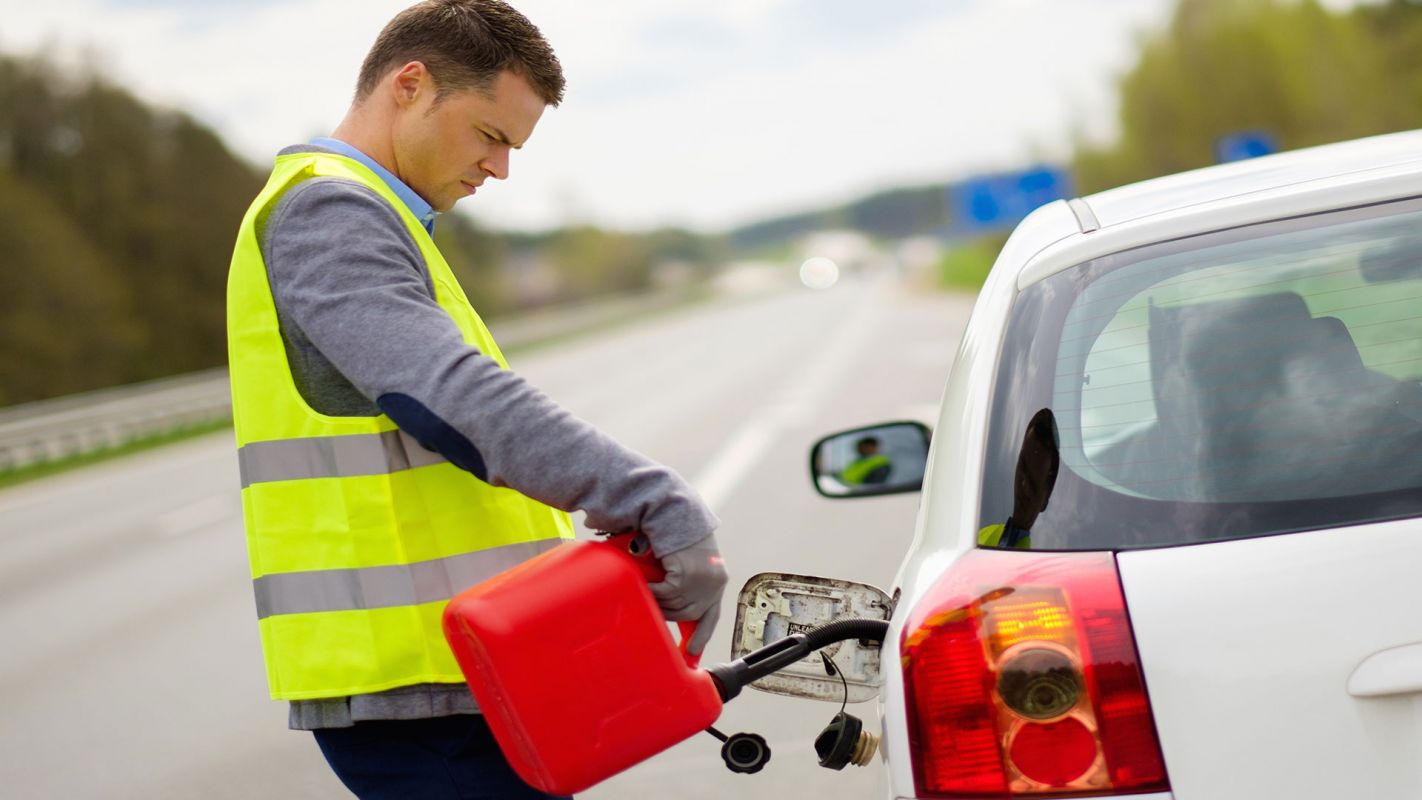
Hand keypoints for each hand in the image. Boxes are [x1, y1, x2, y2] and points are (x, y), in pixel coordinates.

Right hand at [648, 534, 727, 656]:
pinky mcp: (685, 578)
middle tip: (652, 607)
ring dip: (656, 600)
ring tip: (645, 590)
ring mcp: (701, 582)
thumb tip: (667, 603)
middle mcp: (714, 583)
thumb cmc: (677, 533)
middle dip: (669, 614)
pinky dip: (650, 591)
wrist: (674, 512)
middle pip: (688, 614)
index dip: (702, 634)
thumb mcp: (687, 560)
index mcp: (717, 579)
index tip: (691, 651)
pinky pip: (662, 595)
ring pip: (673, 605)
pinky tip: (643, 584)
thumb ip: (685, 580)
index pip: (712, 614)